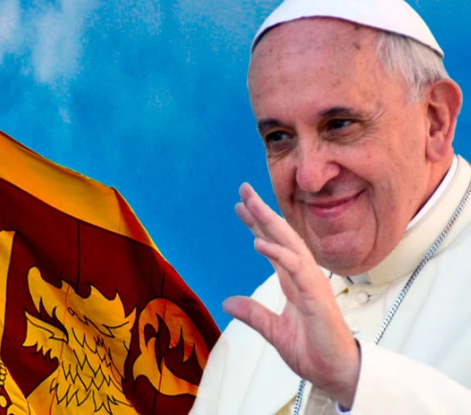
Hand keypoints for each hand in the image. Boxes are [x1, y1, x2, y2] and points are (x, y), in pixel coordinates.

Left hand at [224, 183, 359, 407]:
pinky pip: (297, 270)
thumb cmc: (313, 350)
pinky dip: (279, 255)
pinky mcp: (318, 298)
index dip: (257, 226)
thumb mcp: (274, 332)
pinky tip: (260, 243)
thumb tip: (228, 302)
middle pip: (281, 237)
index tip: (240, 207)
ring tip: (251, 205)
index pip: (273, 246)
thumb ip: (253, 315)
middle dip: (262, 213)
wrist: (336, 374)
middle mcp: (304, 277)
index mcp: (293, 282)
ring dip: (270, 224)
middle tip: (243, 190)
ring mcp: (312, 284)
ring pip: (290, 245)